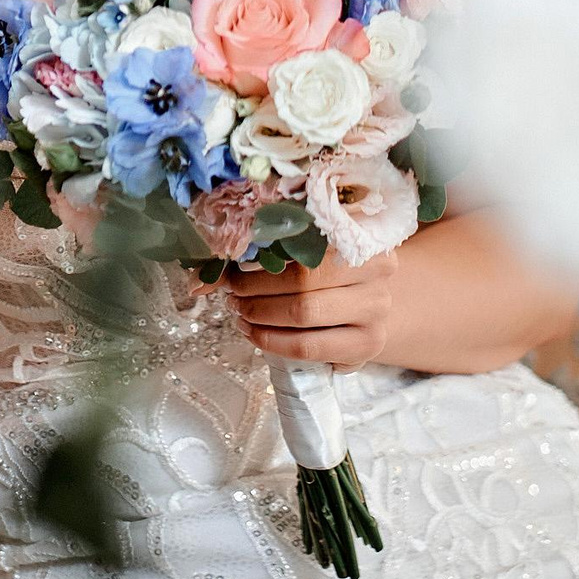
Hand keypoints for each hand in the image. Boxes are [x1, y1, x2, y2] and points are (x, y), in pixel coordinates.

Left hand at [221, 249, 398, 368]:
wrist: (367, 307)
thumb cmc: (329, 274)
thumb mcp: (306, 253)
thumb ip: (262, 254)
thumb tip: (201, 278)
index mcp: (361, 232)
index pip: (304, 238)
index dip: (262, 251)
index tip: (233, 261)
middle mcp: (377, 270)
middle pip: (302, 278)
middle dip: (255, 287)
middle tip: (231, 292)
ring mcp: (376, 310)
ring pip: (304, 312)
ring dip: (260, 314)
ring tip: (239, 311)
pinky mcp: (367, 345)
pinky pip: (308, 346)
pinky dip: (272, 341)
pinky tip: (255, 333)